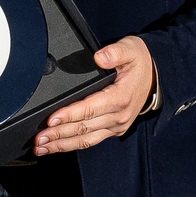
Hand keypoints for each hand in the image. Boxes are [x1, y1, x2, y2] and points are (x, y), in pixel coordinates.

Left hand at [33, 36, 156, 154]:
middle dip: (59, 134)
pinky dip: (72, 145)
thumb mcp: (131, 49)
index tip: (51, 119)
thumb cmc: (139, 63)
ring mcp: (115, 126)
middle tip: (39, 138)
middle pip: (83, 128)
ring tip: (42, 147)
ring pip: (85, 140)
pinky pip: (90, 141)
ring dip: (62, 145)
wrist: (156, 77)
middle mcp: (118, 116)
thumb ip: (115, 52)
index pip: (90, 109)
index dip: (69, 115)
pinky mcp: (112, 130)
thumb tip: (99, 57)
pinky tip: (56, 147)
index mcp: (120, 98)